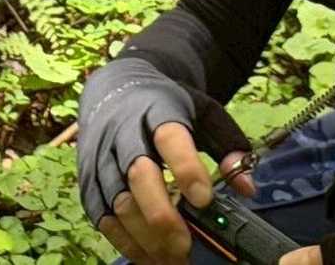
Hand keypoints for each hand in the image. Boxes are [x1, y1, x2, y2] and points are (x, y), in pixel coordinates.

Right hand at [76, 57, 253, 264]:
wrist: (115, 88)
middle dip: (161, 214)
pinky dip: (124, 240)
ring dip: (145, 236)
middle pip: (138, 173)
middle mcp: (124, 131)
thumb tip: (247, 189)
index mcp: (157, 110)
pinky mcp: (87, 178)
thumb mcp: (203, 111)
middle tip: (185, 245)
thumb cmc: (165, 106)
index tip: (204, 200)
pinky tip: (148, 256)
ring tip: (172, 259)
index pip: (170, 137)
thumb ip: (228, 144)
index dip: (186, 168)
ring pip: (118, 200)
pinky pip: (101, 215)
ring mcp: (101, 155)